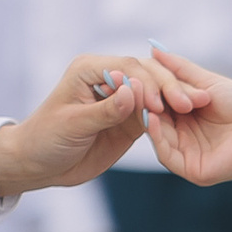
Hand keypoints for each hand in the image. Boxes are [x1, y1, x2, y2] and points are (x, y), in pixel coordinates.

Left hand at [0, 56, 172, 197]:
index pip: (127, 67)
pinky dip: (167, 117)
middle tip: (185, 105)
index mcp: (89, 70)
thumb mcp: (74, 125)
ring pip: (153, 92)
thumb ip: (105, 110)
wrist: (39, 164)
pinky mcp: (128, 119)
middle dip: (166, 87)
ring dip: (172, 100)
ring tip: (193, 109)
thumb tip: (132, 91)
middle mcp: (106, 79)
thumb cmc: (46, 139)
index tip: (159, 104)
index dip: (146, 82)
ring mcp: (119, 99)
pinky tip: (182, 122)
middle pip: (145, 74)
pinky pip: (153, 114)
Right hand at [144, 45, 231, 184]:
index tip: (132, 76)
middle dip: (142, 105)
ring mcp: (188, 155)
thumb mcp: (205, 81)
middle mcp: (185, 138)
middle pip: (155, 122)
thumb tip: (152, 49)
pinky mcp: (194, 170)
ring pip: (158, 138)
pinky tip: (154, 120)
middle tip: (130, 88)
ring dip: (148, 120)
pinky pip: (168, 155)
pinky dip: (158, 138)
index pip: (158, 105)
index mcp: (187, 119)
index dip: (145, 92)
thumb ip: (178, 68)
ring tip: (142, 102)